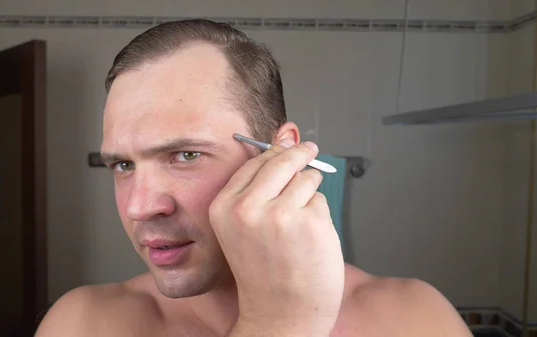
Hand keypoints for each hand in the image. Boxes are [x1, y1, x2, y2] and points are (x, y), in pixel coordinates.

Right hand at [209, 139, 344, 335]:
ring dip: (310, 192)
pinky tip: (309, 237)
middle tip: (310, 151)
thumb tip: (288, 136)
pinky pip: (321, 200)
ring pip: (306, 178)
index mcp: (224, 207)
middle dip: (300, 154)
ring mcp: (280, 215)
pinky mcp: (311, 224)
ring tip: (299, 223)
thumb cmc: (264, 271)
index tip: (288, 144)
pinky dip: (320, 214)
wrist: (280, 314)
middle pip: (282, 159)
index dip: (276, 152)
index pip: (256, 161)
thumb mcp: (244, 225)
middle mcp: (247, 208)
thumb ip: (261, 183)